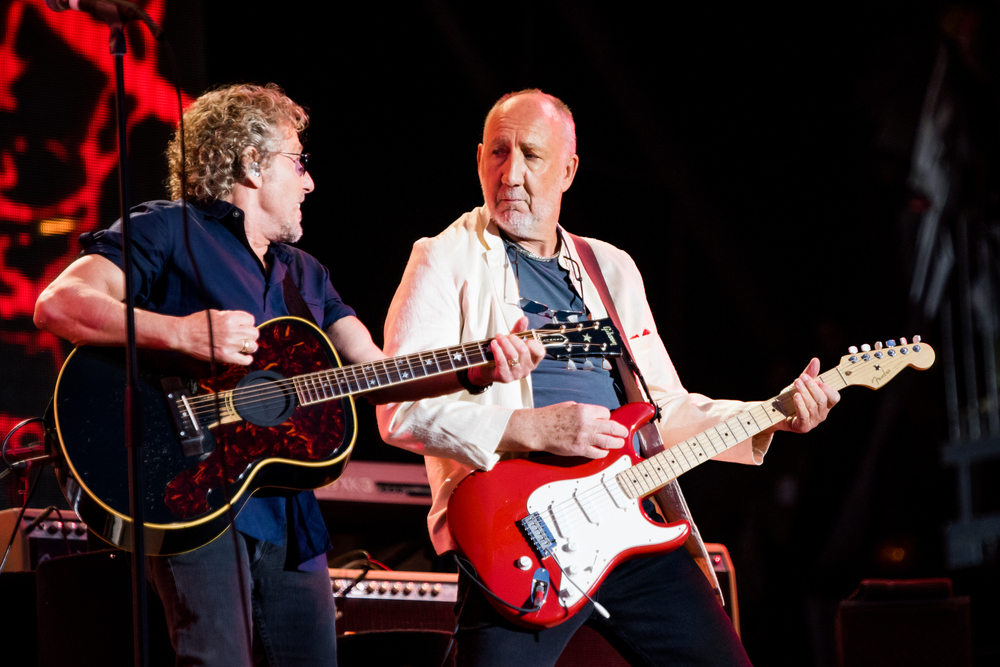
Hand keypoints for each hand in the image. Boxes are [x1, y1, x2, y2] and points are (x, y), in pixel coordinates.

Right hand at [176, 309, 258, 365]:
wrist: (183, 335)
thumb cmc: (196, 323)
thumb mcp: (215, 313)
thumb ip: (230, 317)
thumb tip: (241, 321)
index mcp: (230, 318)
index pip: (251, 320)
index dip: (248, 324)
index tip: (243, 327)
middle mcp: (232, 331)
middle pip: (254, 333)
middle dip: (250, 335)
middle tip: (244, 337)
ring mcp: (230, 345)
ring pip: (253, 346)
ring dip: (250, 347)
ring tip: (243, 347)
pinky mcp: (225, 356)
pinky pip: (245, 360)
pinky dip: (246, 359)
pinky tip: (243, 357)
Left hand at [467, 316, 545, 385]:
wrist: (487, 369)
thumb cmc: (503, 354)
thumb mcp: (512, 341)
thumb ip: (520, 330)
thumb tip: (524, 319)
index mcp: (532, 360)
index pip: (540, 352)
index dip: (533, 342)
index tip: (524, 337)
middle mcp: (526, 369)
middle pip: (523, 351)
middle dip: (513, 339)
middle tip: (505, 335)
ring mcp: (516, 374)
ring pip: (512, 355)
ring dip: (504, 343)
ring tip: (498, 337)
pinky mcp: (505, 377)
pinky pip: (502, 361)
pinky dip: (497, 350)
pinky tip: (494, 344)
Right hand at [501, 401, 629, 458]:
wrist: (537, 429)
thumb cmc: (550, 417)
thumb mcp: (569, 406)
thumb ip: (584, 410)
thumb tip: (594, 415)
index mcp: (584, 410)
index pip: (606, 414)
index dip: (607, 418)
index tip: (607, 421)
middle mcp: (587, 423)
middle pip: (612, 427)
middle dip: (621, 431)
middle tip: (624, 433)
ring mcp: (584, 437)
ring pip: (608, 441)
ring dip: (616, 442)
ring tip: (619, 443)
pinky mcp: (579, 449)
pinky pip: (597, 452)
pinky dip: (603, 453)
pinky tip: (603, 451)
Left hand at [780, 357, 839, 433]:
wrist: (775, 414)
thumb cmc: (790, 399)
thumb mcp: (800, 385)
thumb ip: (809, 374)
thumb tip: (816, 360)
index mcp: (825, 405)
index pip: (834, 397)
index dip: (827, 388)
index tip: (817, 380)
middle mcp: (821, 414)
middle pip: (822, 399)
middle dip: (812, 386)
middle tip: (802, 377)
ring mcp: (813, 422)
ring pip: (813, 406)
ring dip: (804, 392)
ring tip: (796, 383)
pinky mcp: (803, 427)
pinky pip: (804, 415)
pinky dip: (800, 405)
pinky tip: (796, 396)